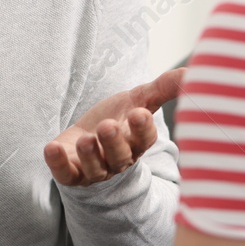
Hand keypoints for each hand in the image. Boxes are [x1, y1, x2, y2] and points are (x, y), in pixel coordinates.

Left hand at [46, 67, 184, 186]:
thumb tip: (193, 72)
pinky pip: (65, 173)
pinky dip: (58, 163)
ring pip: (95, 168)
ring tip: (85, 139)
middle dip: (114, 142)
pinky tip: (51, 148)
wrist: (86, 139)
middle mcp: (119, 159)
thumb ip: (165, 87)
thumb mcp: (140, 99)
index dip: (142, 128)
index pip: (145, 138)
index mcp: (138, 142)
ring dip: (90, 155)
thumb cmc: (117, 118)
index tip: (139, 113)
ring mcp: (94, 169)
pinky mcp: (71, 173)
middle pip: (121, 156)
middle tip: (108, 126)